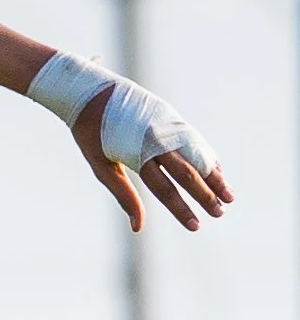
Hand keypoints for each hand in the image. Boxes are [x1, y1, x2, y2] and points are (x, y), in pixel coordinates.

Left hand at [72, 93, 232, 233]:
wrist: (92, 92)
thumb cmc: (91, 134)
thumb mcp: (101, 166)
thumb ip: (124, 195)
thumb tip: (138, 228)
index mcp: (138, 155)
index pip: (166, 189)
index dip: (182, 209)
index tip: (196, 226)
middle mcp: (158, 140)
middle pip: (188, 173)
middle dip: (206, 195)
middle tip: (220, 214)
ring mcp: (168, 126)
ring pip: (198, 155)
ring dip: (215, 177)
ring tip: (229, 196)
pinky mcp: (172, 117)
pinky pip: (195, 141)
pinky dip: (208, 157)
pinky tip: (217, 171)